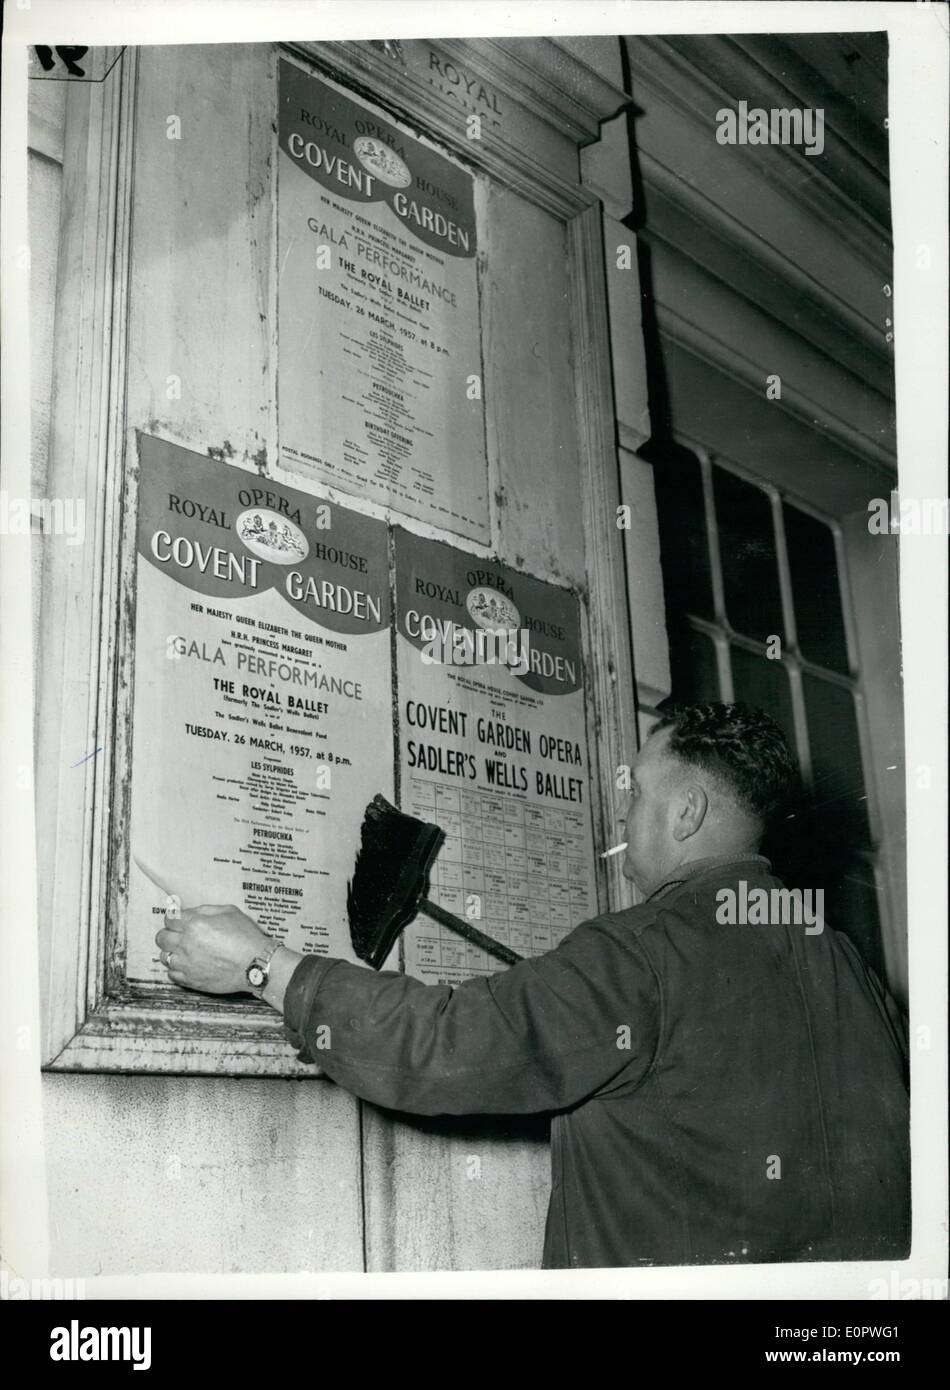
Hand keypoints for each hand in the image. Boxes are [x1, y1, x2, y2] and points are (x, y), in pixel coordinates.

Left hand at [155, 904, 269, 993]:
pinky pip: (172, 974)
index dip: (174, 919)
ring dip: (172, 952)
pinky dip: (177, 969)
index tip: (179, 921)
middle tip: (179, 935)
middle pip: (161, 938)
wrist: (256, 964)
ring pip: (164, 957)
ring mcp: (186, 964)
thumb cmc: (246, 937)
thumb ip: (205, 910)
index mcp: (194, 924)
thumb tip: (190, 912)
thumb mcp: (229, 912)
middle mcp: (186, 944)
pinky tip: (188, 965)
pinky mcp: (190, 980)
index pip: (169, 919)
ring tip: (184, 951)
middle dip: (168, 934)